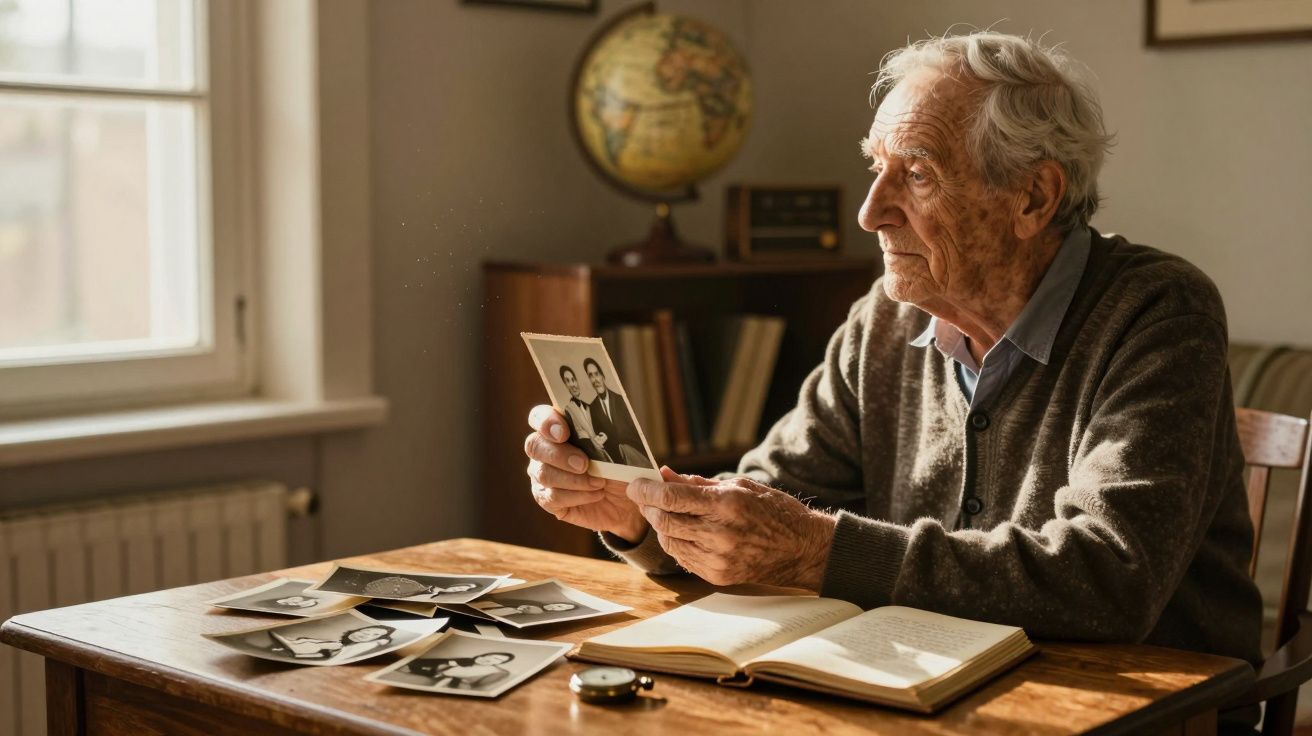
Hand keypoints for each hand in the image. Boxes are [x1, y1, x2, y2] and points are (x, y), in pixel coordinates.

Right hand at [524, 405, 646, 542]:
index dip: (545, 422)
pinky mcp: (546, 499)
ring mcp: (542, 474)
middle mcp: (544, 449)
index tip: (564, 433)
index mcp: (559, 428)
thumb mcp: (618, 447)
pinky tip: (595, 494)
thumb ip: (605, 434)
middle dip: (560, 455)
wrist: (628, 498)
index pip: (538, 417)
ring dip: (575, 480)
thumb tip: (603, 430)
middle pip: (534, 445)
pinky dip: (577, 496)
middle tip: (584, 464)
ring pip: (544, 474)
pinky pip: (551, 497)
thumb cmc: (620, 465)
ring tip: (599, 483)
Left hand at [627, 471, 836, 590]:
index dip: (646, 490)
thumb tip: (664, 474)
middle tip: (645, 496)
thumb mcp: (739, 486)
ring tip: (666, 513)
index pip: (671, 498)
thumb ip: (698, 484)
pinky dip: (676, 542)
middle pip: (664, 520)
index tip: (634, 484)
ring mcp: (718, 559)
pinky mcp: (718, 576)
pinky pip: (683, 557)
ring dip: (661, 525)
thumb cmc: (774, 511)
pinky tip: (683, 532)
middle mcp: (720, 534)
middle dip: (649, 506)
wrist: (802, 549)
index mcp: (726, 505)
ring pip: (669, 541)